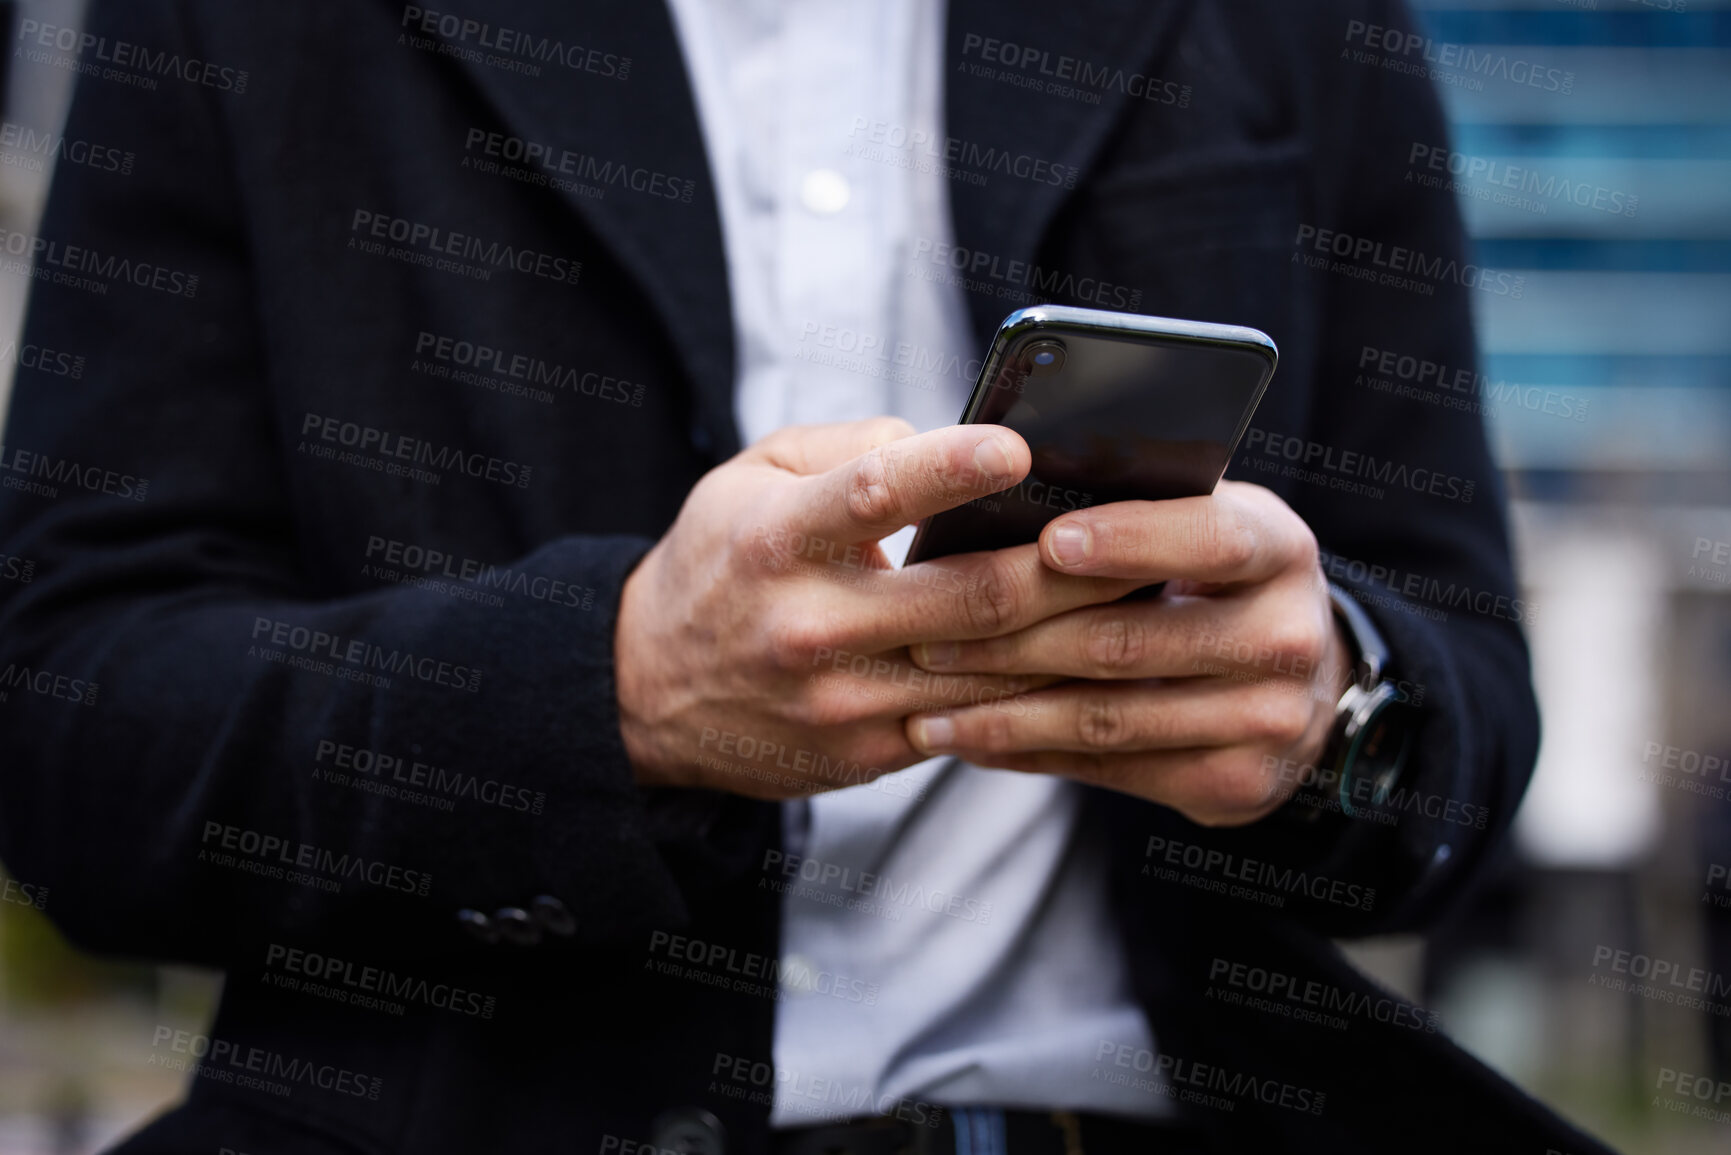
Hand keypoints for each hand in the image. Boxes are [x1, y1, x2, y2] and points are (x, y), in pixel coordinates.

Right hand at [615, 418, 1142, 797]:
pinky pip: (974, 722)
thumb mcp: (750, 476)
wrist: (648, 691)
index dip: (950, 470)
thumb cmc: (721, 559)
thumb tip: (948, 442)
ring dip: (1076, 639)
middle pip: (966, 600)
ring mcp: (840, 701)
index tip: (1020, 445)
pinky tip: (1098, 663)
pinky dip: (1039, 693)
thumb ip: (849, 448)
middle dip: (1068, 568)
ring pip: (989, 673)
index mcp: (776, 540)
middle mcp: (808, 626)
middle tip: (1145, 533)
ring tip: (1149, 598)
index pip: (871, 495)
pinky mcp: (866, 753)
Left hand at [902, 481, 1352, 825]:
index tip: (1048, 542)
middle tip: (926, 636)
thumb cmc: (1211, 580)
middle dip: (1015, 638)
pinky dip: (1029, 754)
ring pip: (1111, 716)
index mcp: (1278, 548)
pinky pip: (1111, 769)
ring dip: (1006, 713)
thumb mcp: (1201, 527)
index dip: (1128, 541)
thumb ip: (1134, 512)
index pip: (1207, 538)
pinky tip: (970, 740)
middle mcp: (1287, 636)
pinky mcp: (1237, 783)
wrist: (1298, 685)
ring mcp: (1270, 719)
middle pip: (1133, 639)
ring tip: (927, 705)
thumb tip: (1002, 498)